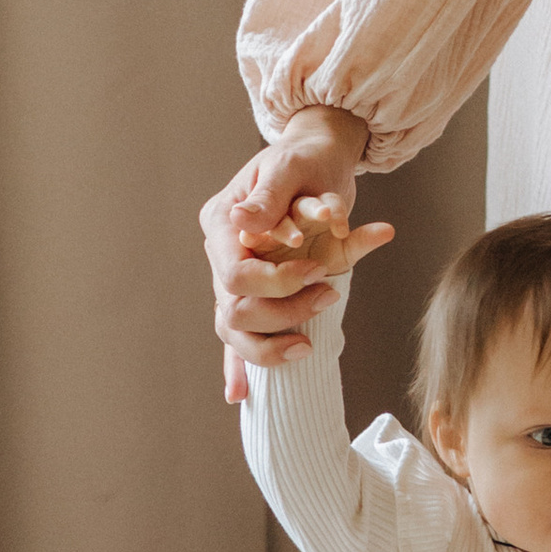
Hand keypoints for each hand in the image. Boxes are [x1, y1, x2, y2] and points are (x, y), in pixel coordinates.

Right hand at [204, 106, 370, 402]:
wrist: (317, 157)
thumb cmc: (306, 156)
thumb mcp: (290, 164)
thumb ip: (270, 196)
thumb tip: (245, 223)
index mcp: (223, 222)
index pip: (233, 273)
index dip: (275, 282)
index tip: (318, 273)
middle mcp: (222, 252)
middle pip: (234, 307)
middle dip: (282, 311)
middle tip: (328, 295)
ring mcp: (233, 276)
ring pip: (236, 329)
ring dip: (271, 344)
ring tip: (308, 346)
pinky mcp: (253, 291)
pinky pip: (240, 336)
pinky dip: (240, 366)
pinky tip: (238, 395)